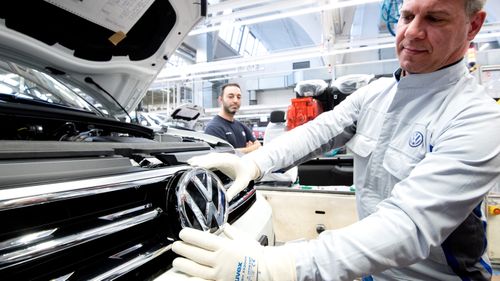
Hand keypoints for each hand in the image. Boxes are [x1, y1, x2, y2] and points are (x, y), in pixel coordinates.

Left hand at [172, 224, 295, 280]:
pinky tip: (187, 276)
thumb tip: (225, 226)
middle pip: (196, 254)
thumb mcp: (244, 239)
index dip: (190, 236)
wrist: (266, 271)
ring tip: (176, 262)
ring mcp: (219, 273)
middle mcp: (220, 260)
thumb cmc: (256, 255)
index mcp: (225, 247)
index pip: (202, 240)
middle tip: (175, 246)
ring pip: (196, 269)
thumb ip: (232, 232)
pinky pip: (203, 280)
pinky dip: (194, 278)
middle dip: (183, 249)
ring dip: (184, 265)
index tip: (182, 233)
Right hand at [187, 153, 259, 200]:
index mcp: (232, 161)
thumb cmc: (245, 174)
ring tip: (189, 163)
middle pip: (211, 157)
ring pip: (209, 156)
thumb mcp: (242, 183)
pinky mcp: (219, 159)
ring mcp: (222, 157)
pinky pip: (209, 158)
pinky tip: (194, 162)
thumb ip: (234, 191)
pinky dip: (201, 160)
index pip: (218, 161)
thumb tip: (225, 199)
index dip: (207, 162)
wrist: (249, 167)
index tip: (199, 165)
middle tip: (190, 164)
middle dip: (201, 160)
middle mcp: (226, 157)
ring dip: (200, 159)